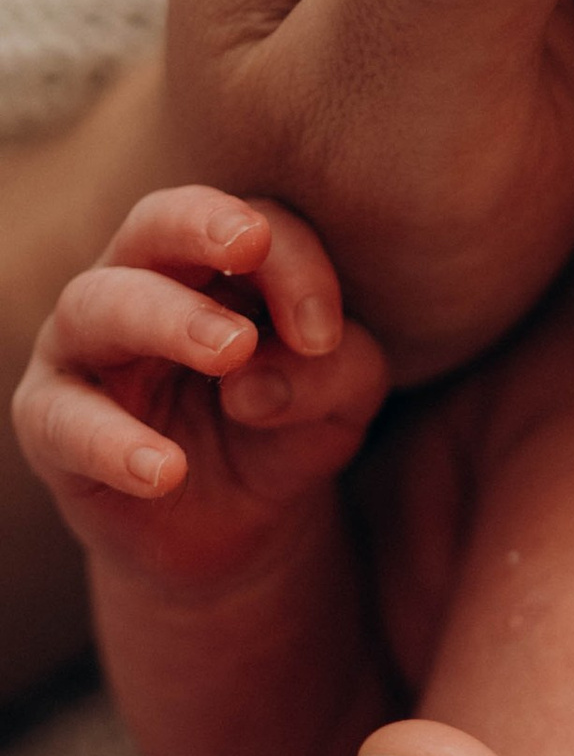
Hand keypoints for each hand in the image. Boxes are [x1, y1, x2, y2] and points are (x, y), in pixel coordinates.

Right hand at [10, 186, 385, 596]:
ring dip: (166, 318)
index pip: (252, 226)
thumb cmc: (285, 432)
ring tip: (230, 352)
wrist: (237, 530)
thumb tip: (261, 377)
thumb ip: (335, 375)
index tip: (325, 333)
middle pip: (153, 228)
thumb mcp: (341, 406)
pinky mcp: (50, 422)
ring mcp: (85, 349)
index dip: (292, 261)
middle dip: (200, 229)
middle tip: (249, 245)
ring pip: (98, 304)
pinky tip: (166, 471)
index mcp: (216, 266)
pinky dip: (112, 444)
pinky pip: (64, 421)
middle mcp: (140, 285)